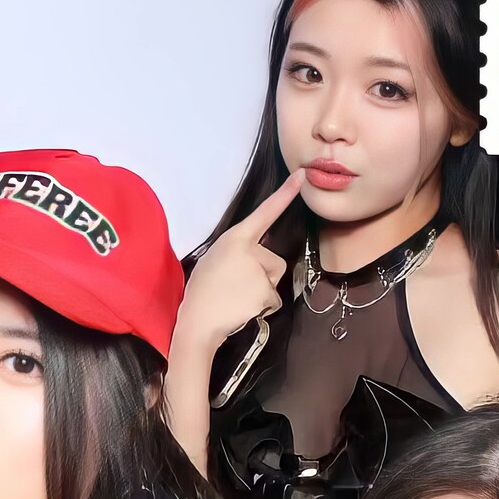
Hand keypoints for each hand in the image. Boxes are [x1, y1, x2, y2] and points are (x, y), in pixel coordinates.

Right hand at [169, 171, 300, 360]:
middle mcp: (250, 251)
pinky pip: (273, 299)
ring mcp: (259, 272)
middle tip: (234, 286)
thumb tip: (253, 257)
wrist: (198, 322)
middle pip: (273, 260)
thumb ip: (236, 252)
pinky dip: (262, 306)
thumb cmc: (202, 291)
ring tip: (237, 297)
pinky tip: (244, 309)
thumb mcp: (214, 259)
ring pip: (274, 280)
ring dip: (262, 290)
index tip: (301, 177)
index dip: (284, 194)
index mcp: (234, 238)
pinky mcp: (266, 293)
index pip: (264, 213)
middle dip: (261, 274)